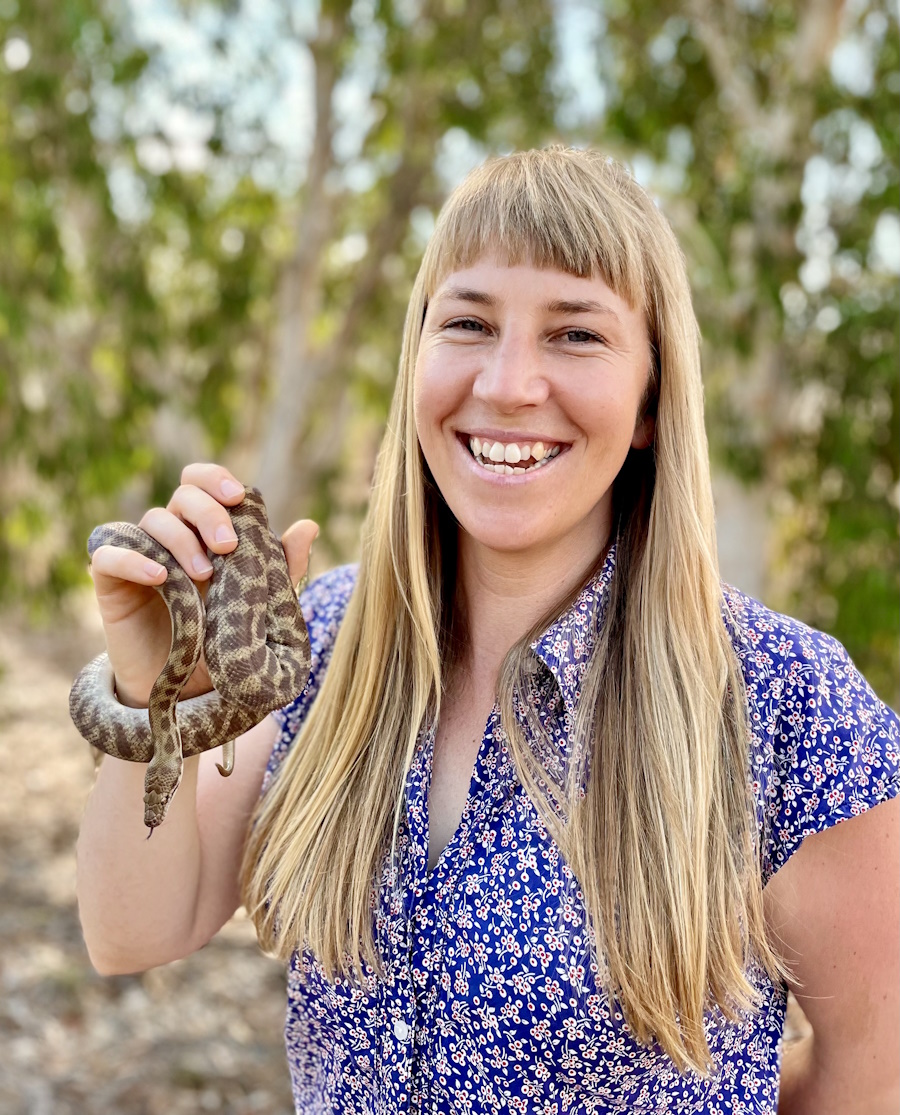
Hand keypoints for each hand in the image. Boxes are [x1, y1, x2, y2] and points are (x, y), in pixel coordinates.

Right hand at [88, 462, 317, 707]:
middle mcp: (172, 535)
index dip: (217, 479)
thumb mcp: (258, 606)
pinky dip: (133, 559)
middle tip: (228, 545)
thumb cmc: (224, 641)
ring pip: (152, 521)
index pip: (203, 484)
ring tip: (203, 574)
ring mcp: (140, 556)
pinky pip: (108, 555)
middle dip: (208, 512)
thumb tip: (309, 526)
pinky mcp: (110, 582)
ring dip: (181, 540)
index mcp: (206, 531)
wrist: (187, 692)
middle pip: (183, 495)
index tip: (239, 497)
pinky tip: (160, 576)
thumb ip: (281, 569)